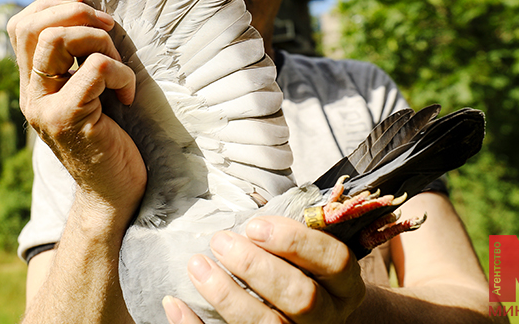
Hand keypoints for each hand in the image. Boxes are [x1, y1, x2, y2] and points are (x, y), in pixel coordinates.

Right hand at [7, 0, 144, 226]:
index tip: (85, 3)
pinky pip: (96, 69)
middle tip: (110, 31)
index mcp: (34, 83)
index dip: (51, 3)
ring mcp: (45, 108)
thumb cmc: (112, 138)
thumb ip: (80, 59)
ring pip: (58, 40)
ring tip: (120, 68)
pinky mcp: (69, 120)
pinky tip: (128, 94)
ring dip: (101, 41)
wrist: (114, 195)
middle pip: (32, 27)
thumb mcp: (90, 91)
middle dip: (79, 15)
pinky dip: (122, 72)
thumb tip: (89, 11)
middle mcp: (31, 94)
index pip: (20, 25)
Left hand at [163, 216, 364, 323]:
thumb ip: (290, 233)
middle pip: (301, 297)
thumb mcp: (310, 252)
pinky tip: (175, 302)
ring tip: (197, 265)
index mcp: (343, 285)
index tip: (254, 225)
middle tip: (220, 241)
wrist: (308, 321)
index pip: (335, 261)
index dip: (296, 241)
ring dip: (228, 295)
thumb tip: (245, 207)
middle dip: (256, 267)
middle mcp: (328, 316)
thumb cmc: (301, 271)